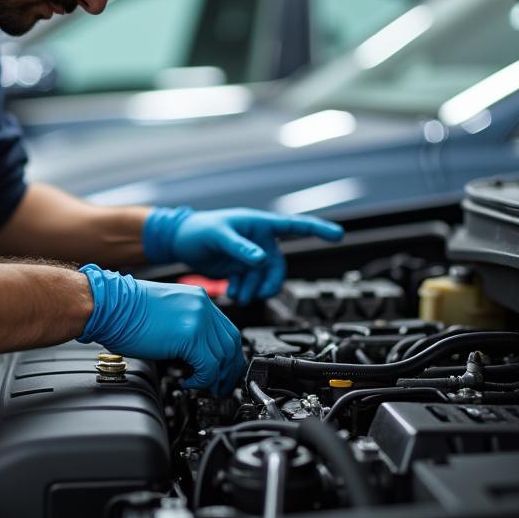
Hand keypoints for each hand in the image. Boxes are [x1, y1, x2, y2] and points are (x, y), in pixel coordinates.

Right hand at [77, 264, 244, 395]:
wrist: (110, 305)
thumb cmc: (125, 310)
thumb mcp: (165, 313)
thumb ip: (186, 326)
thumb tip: (194, 351)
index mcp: (197, 299)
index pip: (226, 329)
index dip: (228, 354)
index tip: (224, 368)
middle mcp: (202, 306)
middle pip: (231, 343)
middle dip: (229, 369)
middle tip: (222, 385)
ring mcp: (198, 320)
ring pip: (223, 357)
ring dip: (217, 377)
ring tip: (207, 388)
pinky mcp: (190, 337)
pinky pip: (208, 366)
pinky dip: (203, 380)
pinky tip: (190, 383)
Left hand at [143, 206, 343, 304]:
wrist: (180, 241)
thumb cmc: (199, 229)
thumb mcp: (219, 236)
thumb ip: (240, 248)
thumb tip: (260, 259)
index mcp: (259, 224)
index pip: (294, 226)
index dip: (318, 229)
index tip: (338, 235)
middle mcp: (260, 240)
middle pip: (279, 265)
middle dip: (270, 281)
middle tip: (258, 292)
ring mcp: (252, 256)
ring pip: (265, 278)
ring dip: (255, 289)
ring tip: (237, 293)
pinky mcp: (242, 269)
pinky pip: (252, 284)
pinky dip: (245, 291)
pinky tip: (232, 292)